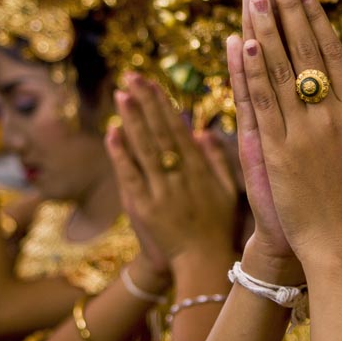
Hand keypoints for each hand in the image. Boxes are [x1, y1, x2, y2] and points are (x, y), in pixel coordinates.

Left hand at [105, 73, 237, 276]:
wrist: (202, 264)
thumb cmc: (216, 228)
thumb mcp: (228, 191)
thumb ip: (216, 160)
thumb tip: (201, 131)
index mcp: (199, 169)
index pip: (177, 129)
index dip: (163, 104)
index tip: (151, 82)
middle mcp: (180, 175)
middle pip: (160, 132)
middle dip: (145, 102)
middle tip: (132, 76)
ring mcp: (161, 190)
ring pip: (145, 148)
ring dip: (133, 120)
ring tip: (122, 94)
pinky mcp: (144, 207)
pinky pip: (131, 175)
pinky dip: (121, 154)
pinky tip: (113, 132)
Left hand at [233, 0, 341, 263]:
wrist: (340, 248)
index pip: (330, 53)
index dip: (312, 18)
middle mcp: (331, 116)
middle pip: (304, 52)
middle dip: (286, 9)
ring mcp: (302, 133)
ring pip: (279, 70)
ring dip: (264, 29)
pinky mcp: (275, 152)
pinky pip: (261, 104)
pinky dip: (250, 73)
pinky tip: (240, 43)